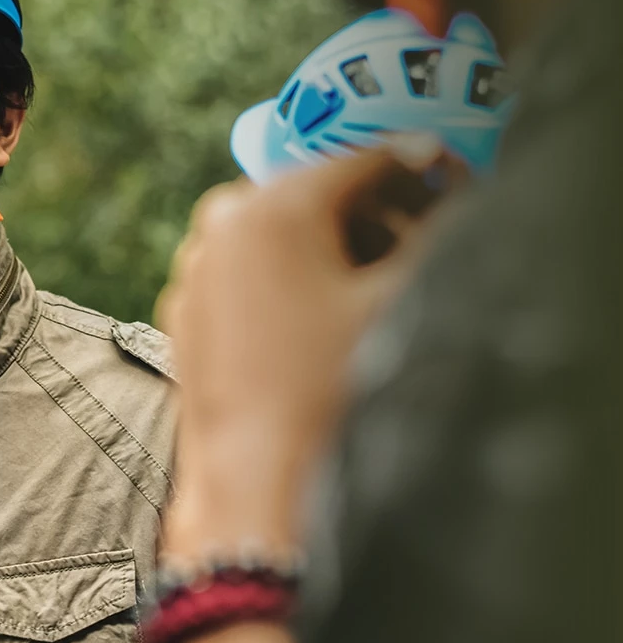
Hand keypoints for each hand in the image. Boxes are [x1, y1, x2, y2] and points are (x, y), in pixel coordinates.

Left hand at [156, 143, 452, 557]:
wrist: (255, 481)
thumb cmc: (332, 389)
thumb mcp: (401, 302)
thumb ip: (434, 233)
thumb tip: (451, 197)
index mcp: (273, 204)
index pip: (366, 161)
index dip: (421, 172)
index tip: (456, 187)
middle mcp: (222, 219)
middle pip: (319, 194)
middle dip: (374, 214)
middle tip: (423, 244)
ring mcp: (195, 263)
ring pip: (280, 232)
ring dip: (331, 247)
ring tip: (374, 291)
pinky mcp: (186, 307)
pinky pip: (247, 271)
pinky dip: (287, 279)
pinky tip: (322, 322)